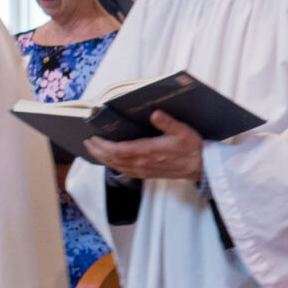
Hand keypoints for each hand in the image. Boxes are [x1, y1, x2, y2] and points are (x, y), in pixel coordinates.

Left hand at [85, 109, 205, 182]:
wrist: (200, 166)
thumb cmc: (191, 147)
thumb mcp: (183, 131)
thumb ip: (168, 122)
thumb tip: (155, 113)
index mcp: (148, 151)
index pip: (118, 151)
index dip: (103, 146)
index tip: (93, 137)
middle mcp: (142, 163)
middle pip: (112, 159)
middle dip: (97, 151)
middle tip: (86, 142)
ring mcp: (143, 170)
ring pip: (116, 166)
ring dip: (102, 158)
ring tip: (93, 149)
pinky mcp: (146, 174)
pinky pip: (123, 171)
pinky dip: (112, 165)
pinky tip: (109, 160)